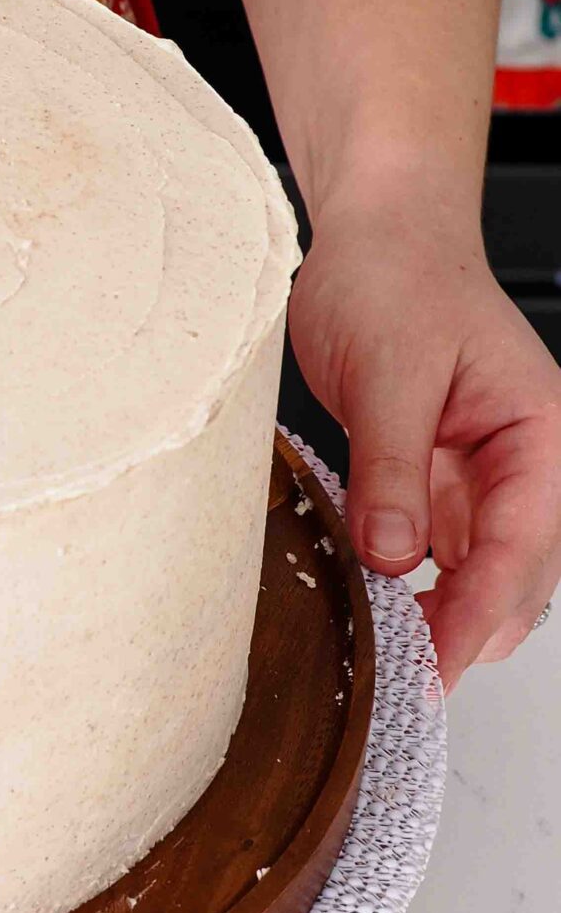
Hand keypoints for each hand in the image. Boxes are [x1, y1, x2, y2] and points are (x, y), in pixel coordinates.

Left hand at [287, 194, 560, 689]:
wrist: (376, 236)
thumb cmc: (398, 276)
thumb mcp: (388, 369)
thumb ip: (393, 466)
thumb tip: (392, 557)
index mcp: (541, 436)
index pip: (521, 553)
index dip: (476, 619)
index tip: (435, 669)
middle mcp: (526, 466)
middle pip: (514, 584)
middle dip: (465, 635)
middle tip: (397, 676)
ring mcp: (484, 478)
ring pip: (478, 577)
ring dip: (439, 617)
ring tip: (381, 650)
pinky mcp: (439, 481)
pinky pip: (436, 552)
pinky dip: (411, 585)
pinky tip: (370, 601)